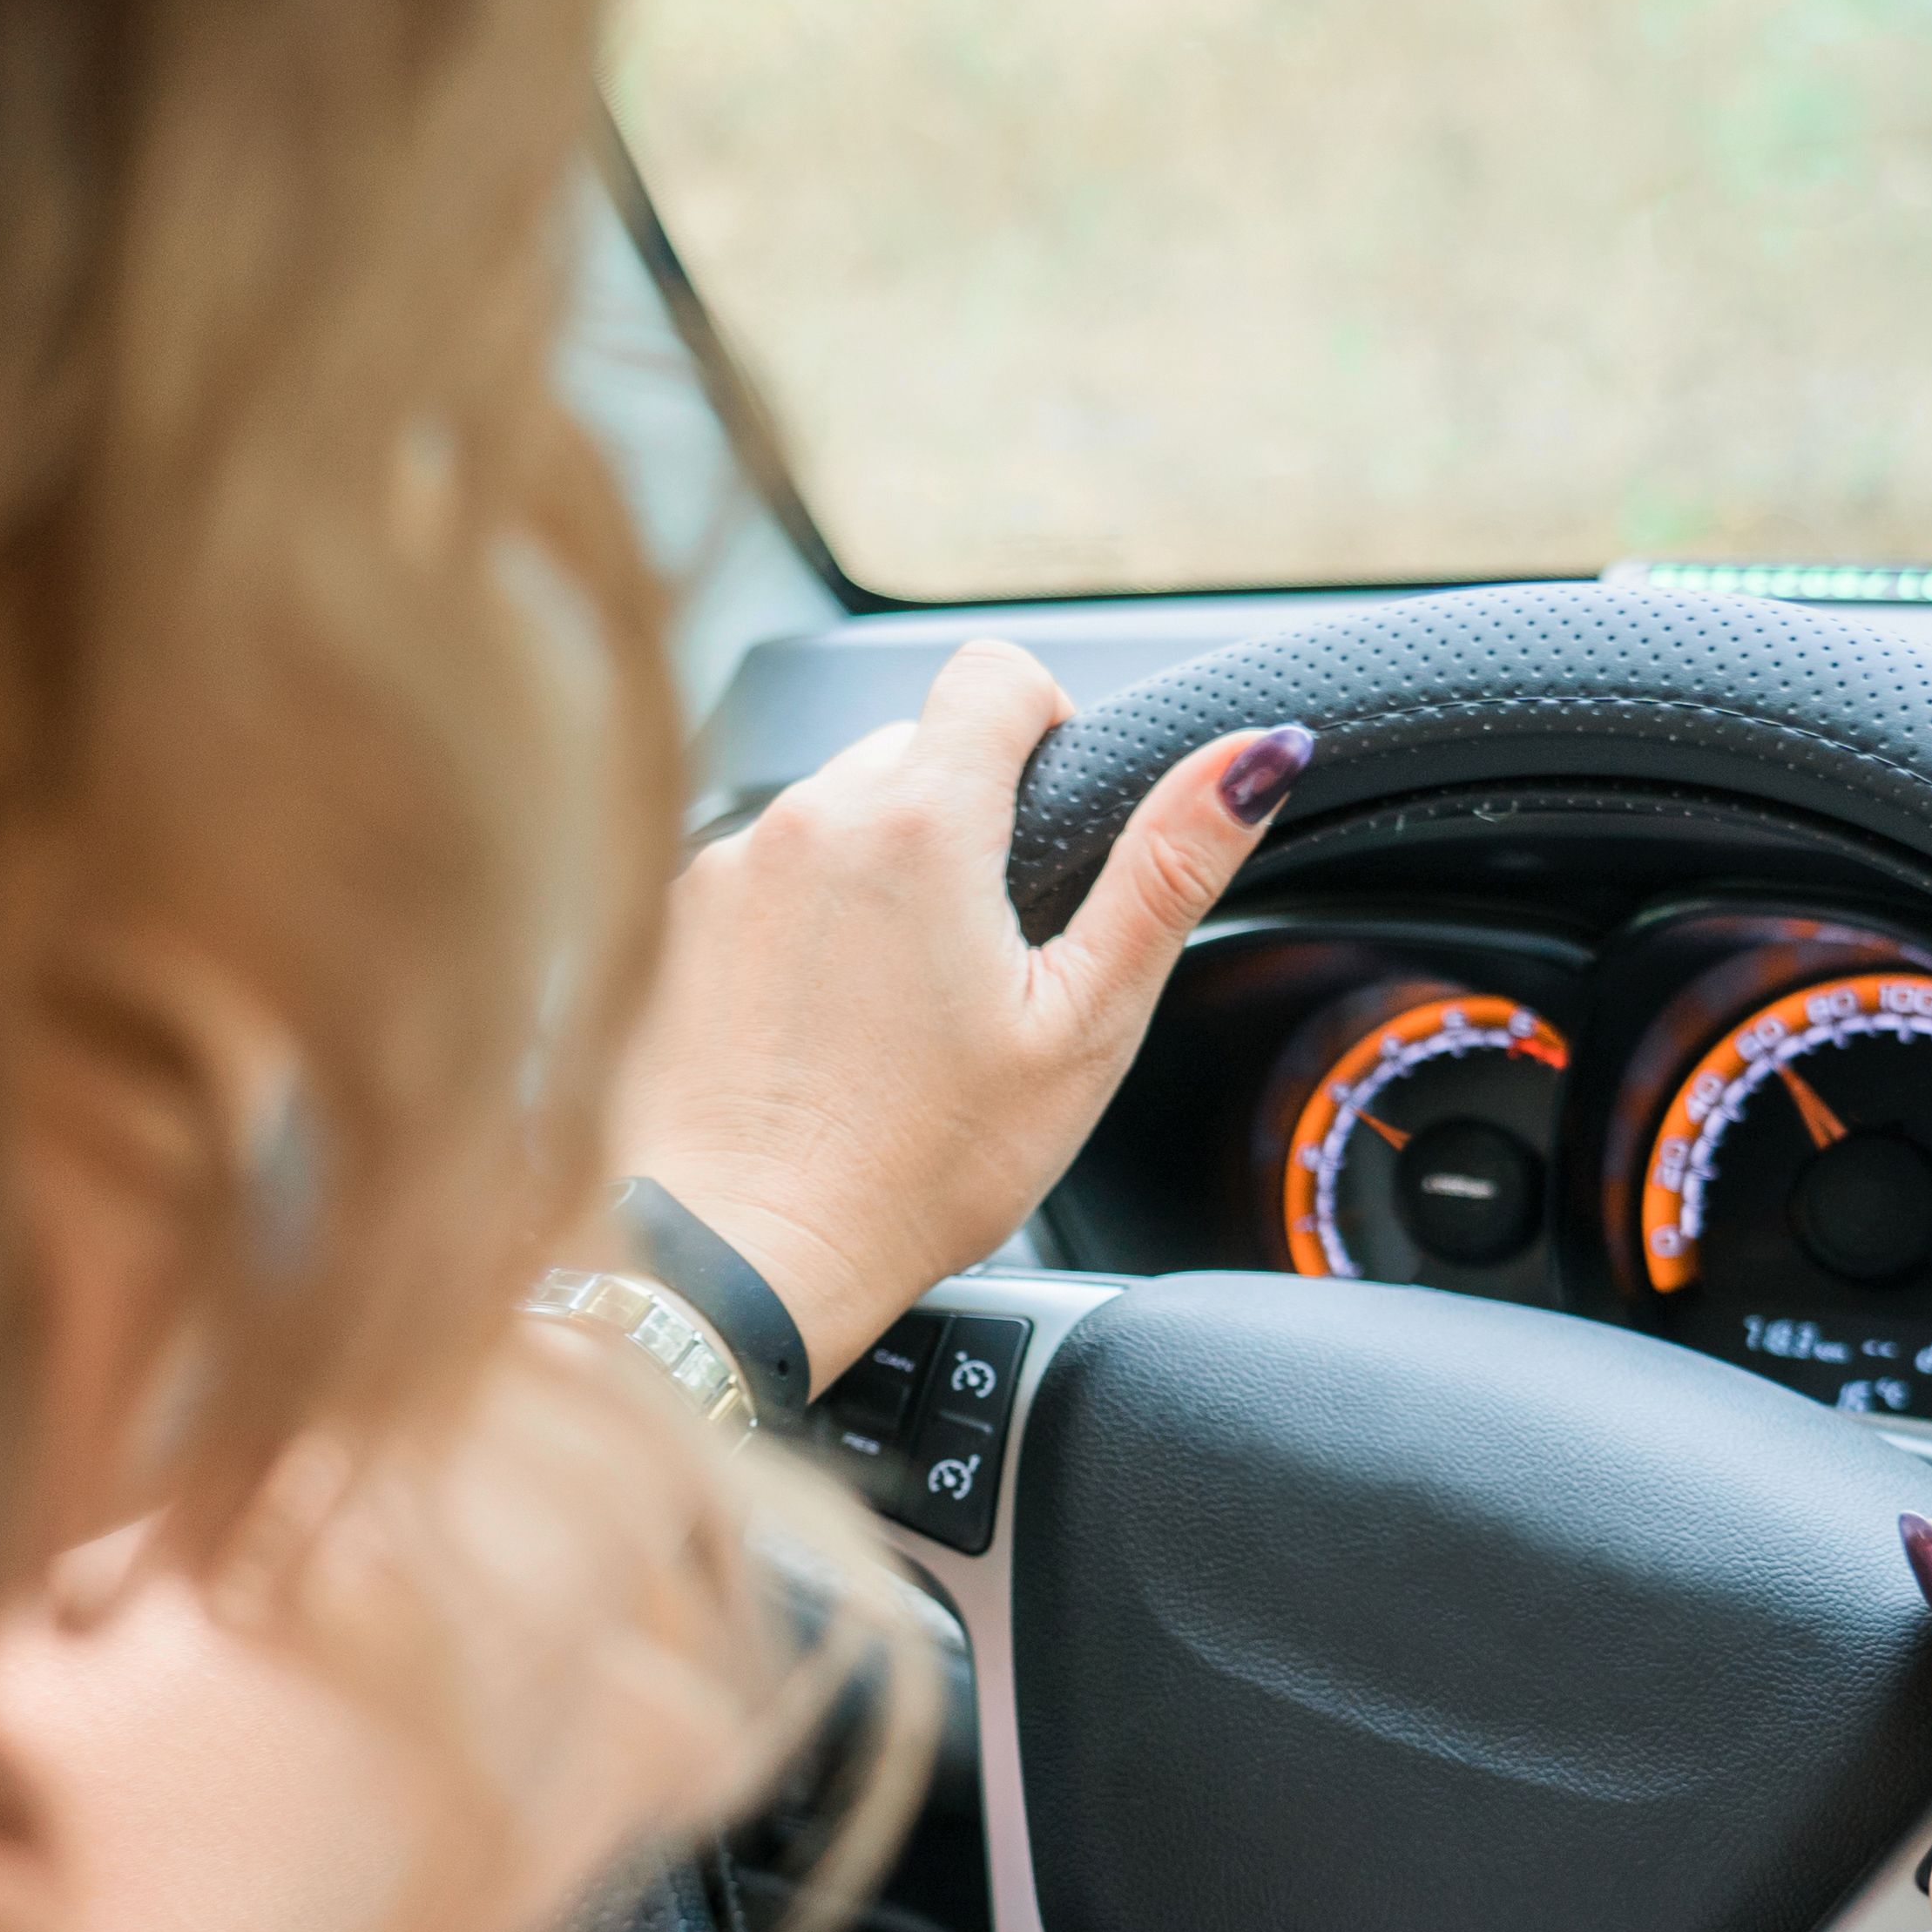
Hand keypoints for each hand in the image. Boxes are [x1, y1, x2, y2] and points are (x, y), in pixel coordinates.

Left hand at [618, 638, 1309, 1385]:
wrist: (741, 1257)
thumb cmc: (914, 1167)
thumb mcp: (1082, 1026)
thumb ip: (1166, 873)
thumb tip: (1253, 757)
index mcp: (918, 823)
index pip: (996, 674)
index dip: (1045, 723)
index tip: (1053, 810)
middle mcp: (808, 817)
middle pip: (915, 746)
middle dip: (964, 817)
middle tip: (987, 952)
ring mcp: (730, 864)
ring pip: (836, 809)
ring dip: (881, 868)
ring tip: (902, 998)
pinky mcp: (679, 916)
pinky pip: (767, 871)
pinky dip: (807, 918)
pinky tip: (828, 1019)